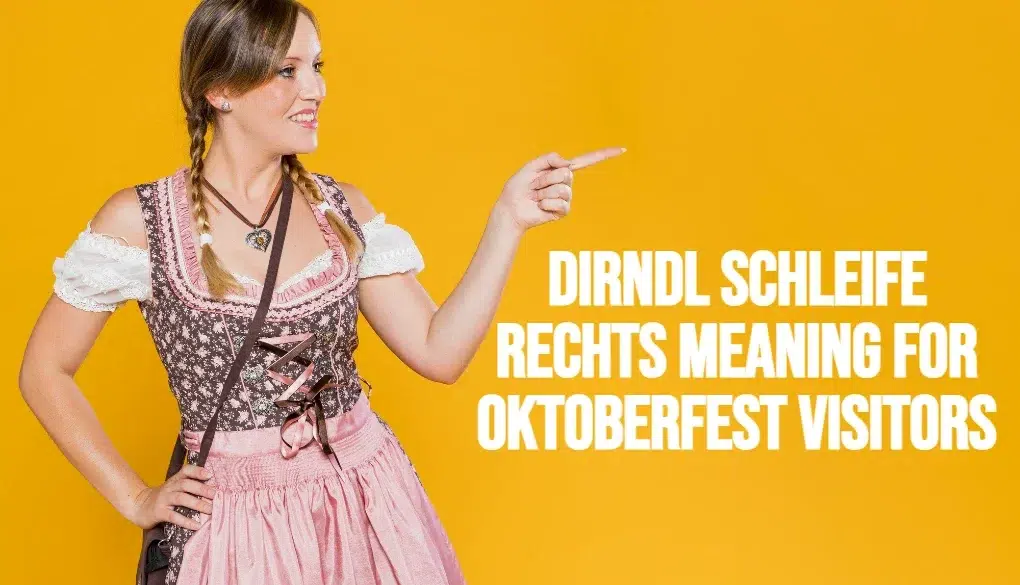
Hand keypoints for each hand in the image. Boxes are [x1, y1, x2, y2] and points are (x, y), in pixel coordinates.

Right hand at [124, 463, 215, 530]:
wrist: (139, 506)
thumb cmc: (163, 498)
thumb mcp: (174, 488)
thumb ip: (189, 487)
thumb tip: (213, 491)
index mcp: (175, 480)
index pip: (186, 470)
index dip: (198, 471)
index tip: (210, 475)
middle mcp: (169, 487)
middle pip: (186, 484)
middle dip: (202, 489)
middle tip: (216, 495)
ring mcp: (163, 499)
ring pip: (181, 498)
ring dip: (197, 503)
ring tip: (210, 510)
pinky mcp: (159, 512)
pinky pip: (173, 516)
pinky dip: (186, 521)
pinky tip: (196, 525)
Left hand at [493, 147, 625, 234]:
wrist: (511, 208)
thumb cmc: (519, 187)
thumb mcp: (531, 166)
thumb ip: (549, 158)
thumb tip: (567, 164)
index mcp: (561, 170)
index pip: (586, 161)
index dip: (604, 155)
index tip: (623, 149)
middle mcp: (567, 183)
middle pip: (564, 174)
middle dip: (545, 178)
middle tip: (535, 185)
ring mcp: (567, 198)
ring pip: (561, 189)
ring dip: (543, 192)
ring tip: (536, 196)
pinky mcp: (564, 211)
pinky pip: (559, 203)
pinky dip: (545, 203)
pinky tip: (540, 206)